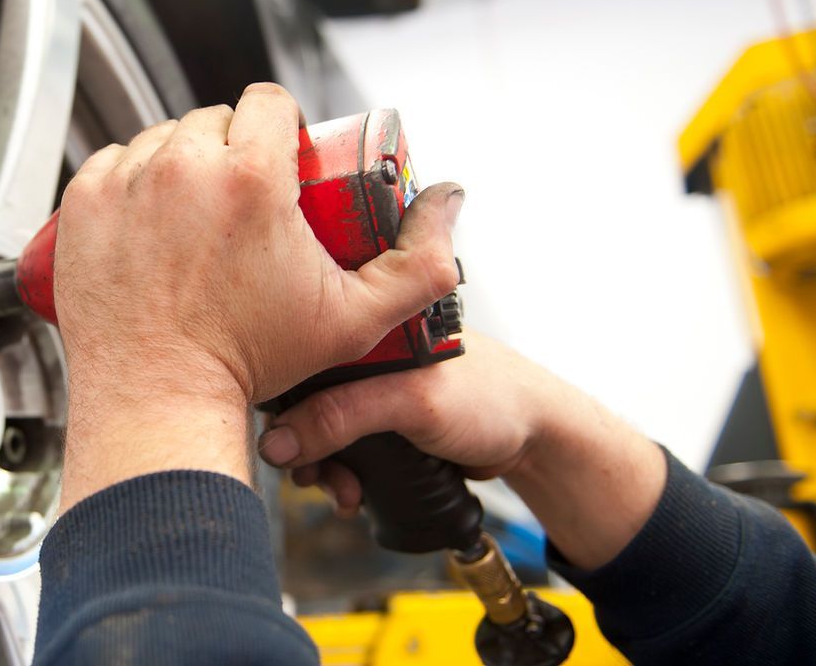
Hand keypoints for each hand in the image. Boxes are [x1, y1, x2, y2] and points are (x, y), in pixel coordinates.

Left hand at [54, 83, 463, 508]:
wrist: (158, 400)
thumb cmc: (248, 362)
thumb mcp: (354, 319)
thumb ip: (419, 265)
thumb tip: (448, 204)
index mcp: (250, 175)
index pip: (268, 101)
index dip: (281, 126)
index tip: (281, 160)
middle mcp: (182, 166)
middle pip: (215, 118)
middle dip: (233, 149)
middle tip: (241, 203)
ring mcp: (125, 182)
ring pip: (162, 138)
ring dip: (181, 162)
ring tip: (196, 216)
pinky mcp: (82, 203)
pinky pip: (113, 162)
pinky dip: (131, 181)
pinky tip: (151, 219)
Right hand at [259, 333, 563, 488]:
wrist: (538, 440)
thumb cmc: (493, 400)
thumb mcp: (412, 403)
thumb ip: (343, 415)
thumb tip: (280, 442)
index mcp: (373, 323)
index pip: (305, 352)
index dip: (283, 397)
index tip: (277, 438)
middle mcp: (368, 351)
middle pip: (307, 396)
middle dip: (304, 442)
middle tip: (311, 475)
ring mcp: (376, 387)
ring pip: (323, 425)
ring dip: (323, 463)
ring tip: (340, 490)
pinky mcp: (385, 420)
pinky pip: (346, 444)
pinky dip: (343, 470)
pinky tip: (352, 491)